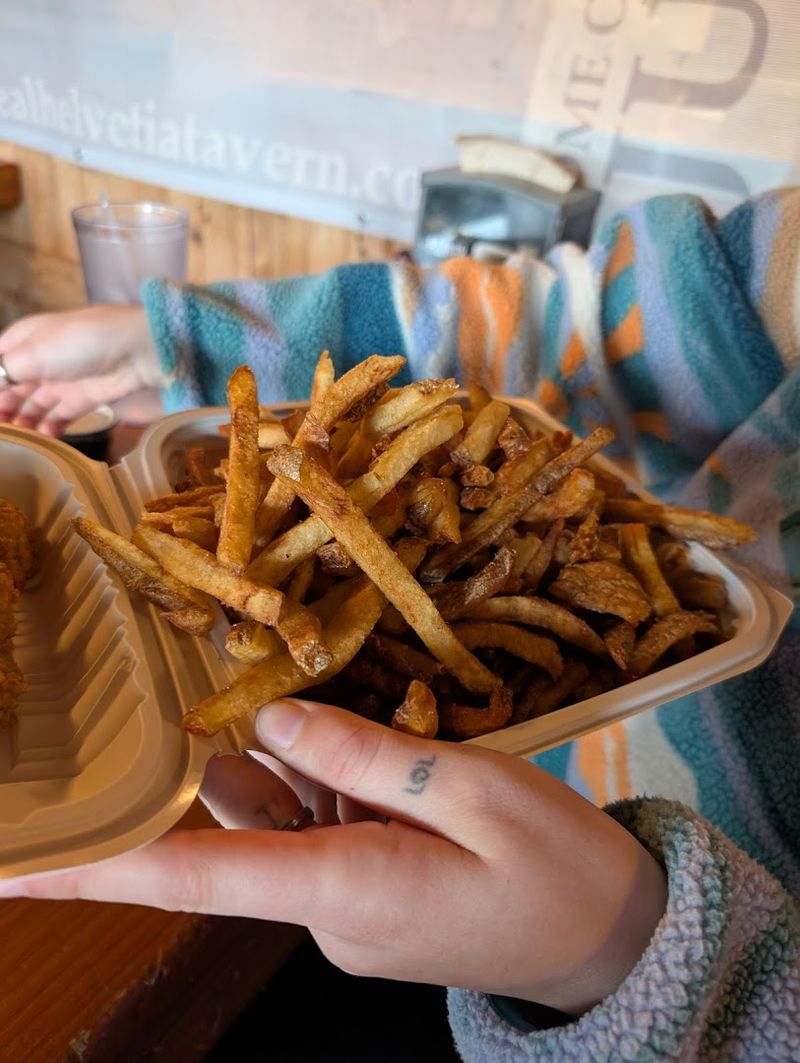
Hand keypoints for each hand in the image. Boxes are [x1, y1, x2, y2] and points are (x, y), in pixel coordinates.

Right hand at [0, 306, 162, 434]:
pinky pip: (59, 416)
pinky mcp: (83, 398)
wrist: (135, 351)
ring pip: (34, 405)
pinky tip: (43, 436)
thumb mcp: (33, 353)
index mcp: (24, 339)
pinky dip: (49, 427)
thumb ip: (4, 372)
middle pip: (12, 387)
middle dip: (3, 407)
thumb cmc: (78, 343)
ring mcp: (62, 380)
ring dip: (24, 420)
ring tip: (20, 434)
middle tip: (1, 426)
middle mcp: (40, 359)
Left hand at [0, 699, 666, 1015]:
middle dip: (240, 768)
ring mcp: (344, 913)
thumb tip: (269, 721)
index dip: (93, 869)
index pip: (191, 876)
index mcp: (347, 888)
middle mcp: (326, 911)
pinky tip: (382, 763)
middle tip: (263, 706)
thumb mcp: (476, 790)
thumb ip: (362, 752)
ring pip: (281, 825)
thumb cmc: (557, 867)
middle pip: (241, 828)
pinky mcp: (365, 902)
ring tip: (374, 741)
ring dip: (305, 772)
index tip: (12, 867)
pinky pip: (319, 834)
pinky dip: (333, 791)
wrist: (615, 940)